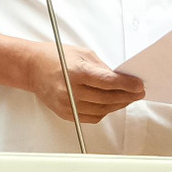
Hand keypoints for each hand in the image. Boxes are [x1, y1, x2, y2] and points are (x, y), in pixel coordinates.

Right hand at [27, 43, 144, 122]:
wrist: (32, 68)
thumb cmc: (56, 56)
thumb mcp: (83, 54)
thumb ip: (102, 68)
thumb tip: (121, 78)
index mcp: (77, 72)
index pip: (109, 82)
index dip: (127, 85)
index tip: (139, 85)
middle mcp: (72, 91)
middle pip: (107, 98)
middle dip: (127, 96)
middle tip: (138, 93)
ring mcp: (68, 105)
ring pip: (101, 110)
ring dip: (118, 105)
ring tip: (128, 99)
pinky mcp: (65, 113)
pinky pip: (91, 117)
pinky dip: (104, 112)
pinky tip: (112, 105)